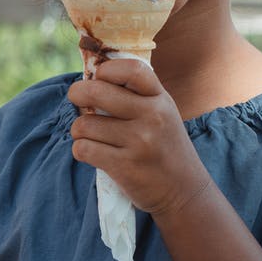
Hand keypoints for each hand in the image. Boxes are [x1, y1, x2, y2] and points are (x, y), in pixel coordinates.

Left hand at [67, 59, 211, 215]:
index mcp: (160, 98)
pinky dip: (81, 150)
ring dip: (79, 130)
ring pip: (83, 124)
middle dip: (77, 94)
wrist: (184, 191)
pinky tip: (93, 153)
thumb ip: (135, 95)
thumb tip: (90, 78)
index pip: (132, 69)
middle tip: (77, 99)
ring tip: (92, 136)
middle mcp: (152, 117)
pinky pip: (83, 149)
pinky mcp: (124, 166)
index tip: (98, 77)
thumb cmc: (164, 146)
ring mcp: (139, 142)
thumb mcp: (161, 113)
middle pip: (96, 91)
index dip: (106, 69)